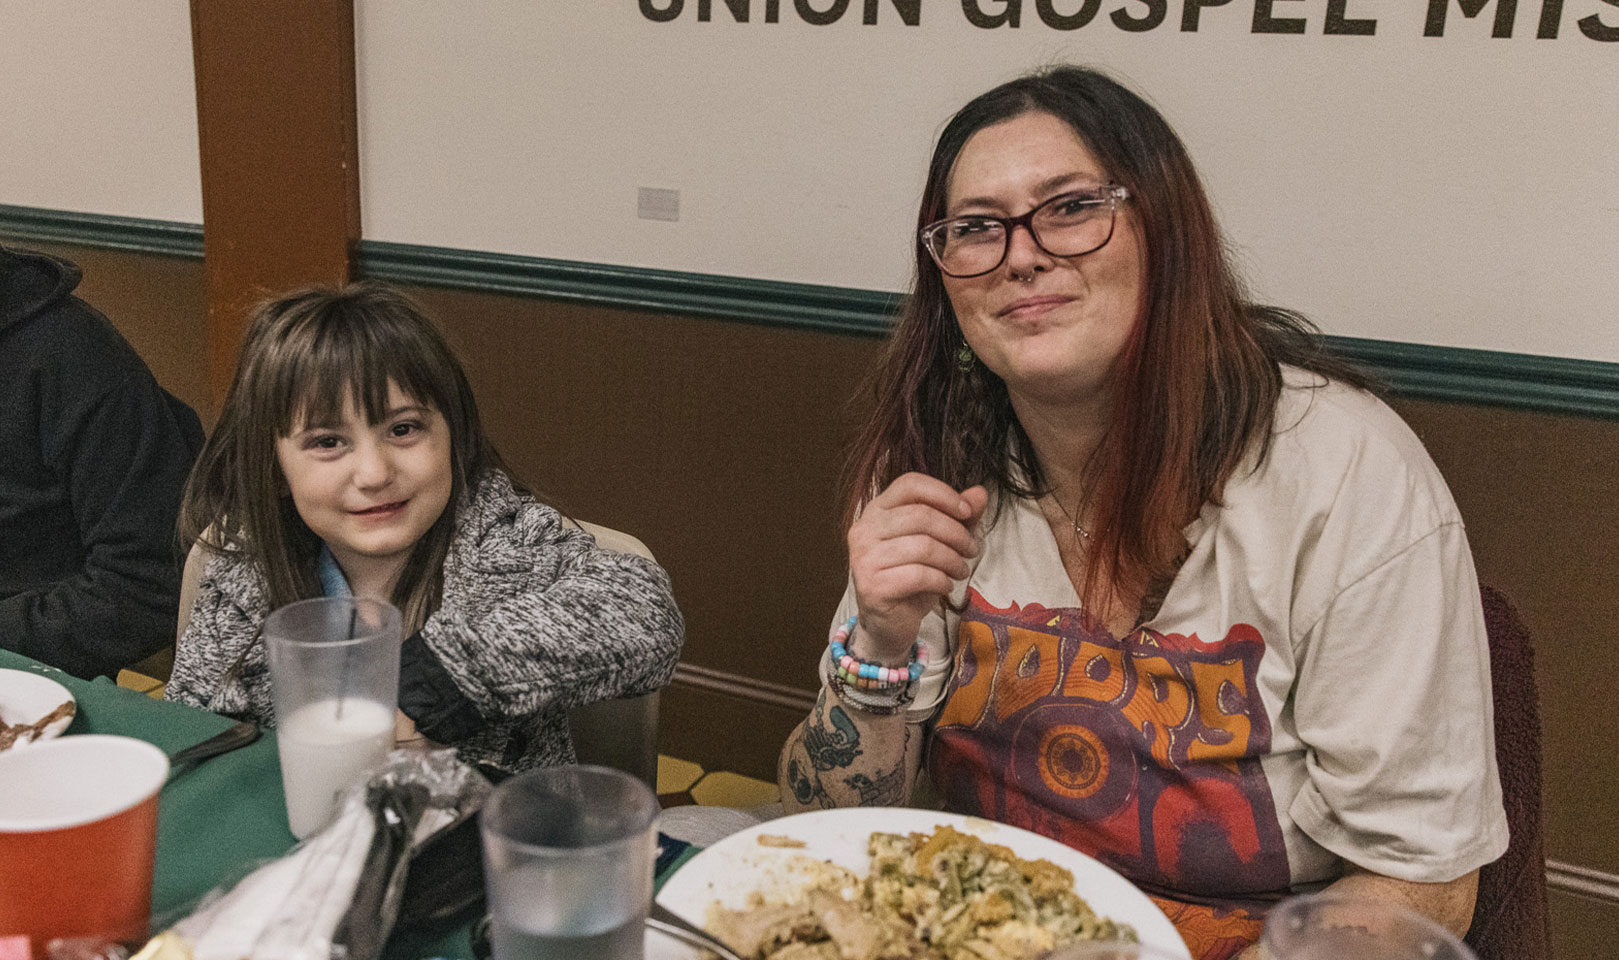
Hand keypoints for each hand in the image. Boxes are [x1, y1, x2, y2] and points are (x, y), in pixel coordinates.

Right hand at [847, 473, 988, 662]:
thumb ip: (958, 517)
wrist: (889, 623)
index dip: (943, 494)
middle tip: (971, 550)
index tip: (967, 513)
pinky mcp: (871, 586)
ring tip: (960, 570)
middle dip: (956, 533)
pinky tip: (946, 586)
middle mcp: (864, 529)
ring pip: (923, 546)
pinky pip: (918, 575)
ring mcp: (864, 558)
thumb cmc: (913, 578)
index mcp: (877, 510)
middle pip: (921, 515)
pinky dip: (941, 580)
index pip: (910, 484)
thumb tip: (980, 492)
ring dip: (952, 559)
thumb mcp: (940, 543)